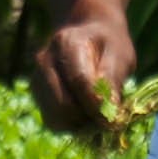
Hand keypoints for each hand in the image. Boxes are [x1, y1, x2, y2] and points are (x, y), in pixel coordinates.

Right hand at [28, 12, 135, 135]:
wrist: (87, 33)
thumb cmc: (108, 44)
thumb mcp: (120, 54)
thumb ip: (113, 79)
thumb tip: (110, 112)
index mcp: (67, 42)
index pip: (79, 81)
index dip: (97, 104)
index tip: (114, 118)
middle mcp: (45, 60)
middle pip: (63, 104)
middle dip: (88, 118)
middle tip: (108, 119)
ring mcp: (37, 78)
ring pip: (56, 117)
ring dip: (80, 124)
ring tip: (98, 116)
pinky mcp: (37, 94)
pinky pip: (53, 121)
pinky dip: (71, 125)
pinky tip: (86, 115)